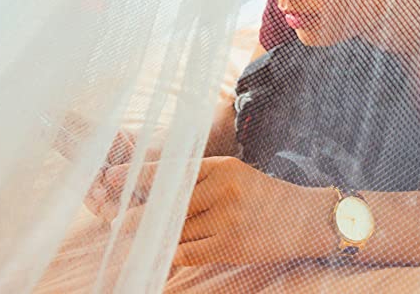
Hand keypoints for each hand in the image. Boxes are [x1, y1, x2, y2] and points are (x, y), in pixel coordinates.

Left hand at [109, 156, 320, 265]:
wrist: (308, 220)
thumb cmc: (268, 197)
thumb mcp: (236, 177)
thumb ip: (201, 184)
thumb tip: (157, 197)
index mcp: (223, 167)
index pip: (173, 171)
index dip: (139, 176)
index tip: (112, 178)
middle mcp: (223, 189)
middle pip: (168, 203)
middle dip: (139, 213)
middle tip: (115, 219)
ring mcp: (226, 218)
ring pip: (175, 229)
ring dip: (154, 236)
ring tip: (137, 238)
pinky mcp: (229, 245)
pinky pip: (187, 251)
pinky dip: (170, 253)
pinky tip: (159, 253)